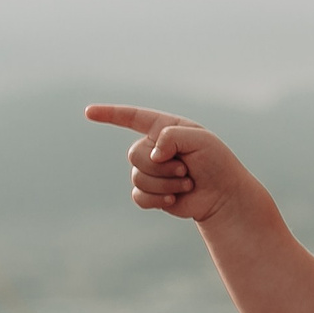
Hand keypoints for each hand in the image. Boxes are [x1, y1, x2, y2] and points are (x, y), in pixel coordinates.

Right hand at [84, 103, 255, 225]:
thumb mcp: (200, 140)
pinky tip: (174, 200)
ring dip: (165, 184)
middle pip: (134, 154)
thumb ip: (172, 136)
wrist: (224, 196)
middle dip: (161, 165)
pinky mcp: (151, 193)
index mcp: (165, 128)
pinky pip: (138, 196)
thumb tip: (152, 154)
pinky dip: (157, 199)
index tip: (89, 113)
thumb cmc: (216, 163)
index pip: (133, 117)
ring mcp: (151, 171)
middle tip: (185, 169)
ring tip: (187, 183)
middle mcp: (155, 148)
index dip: (110, 114)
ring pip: (137, 177)